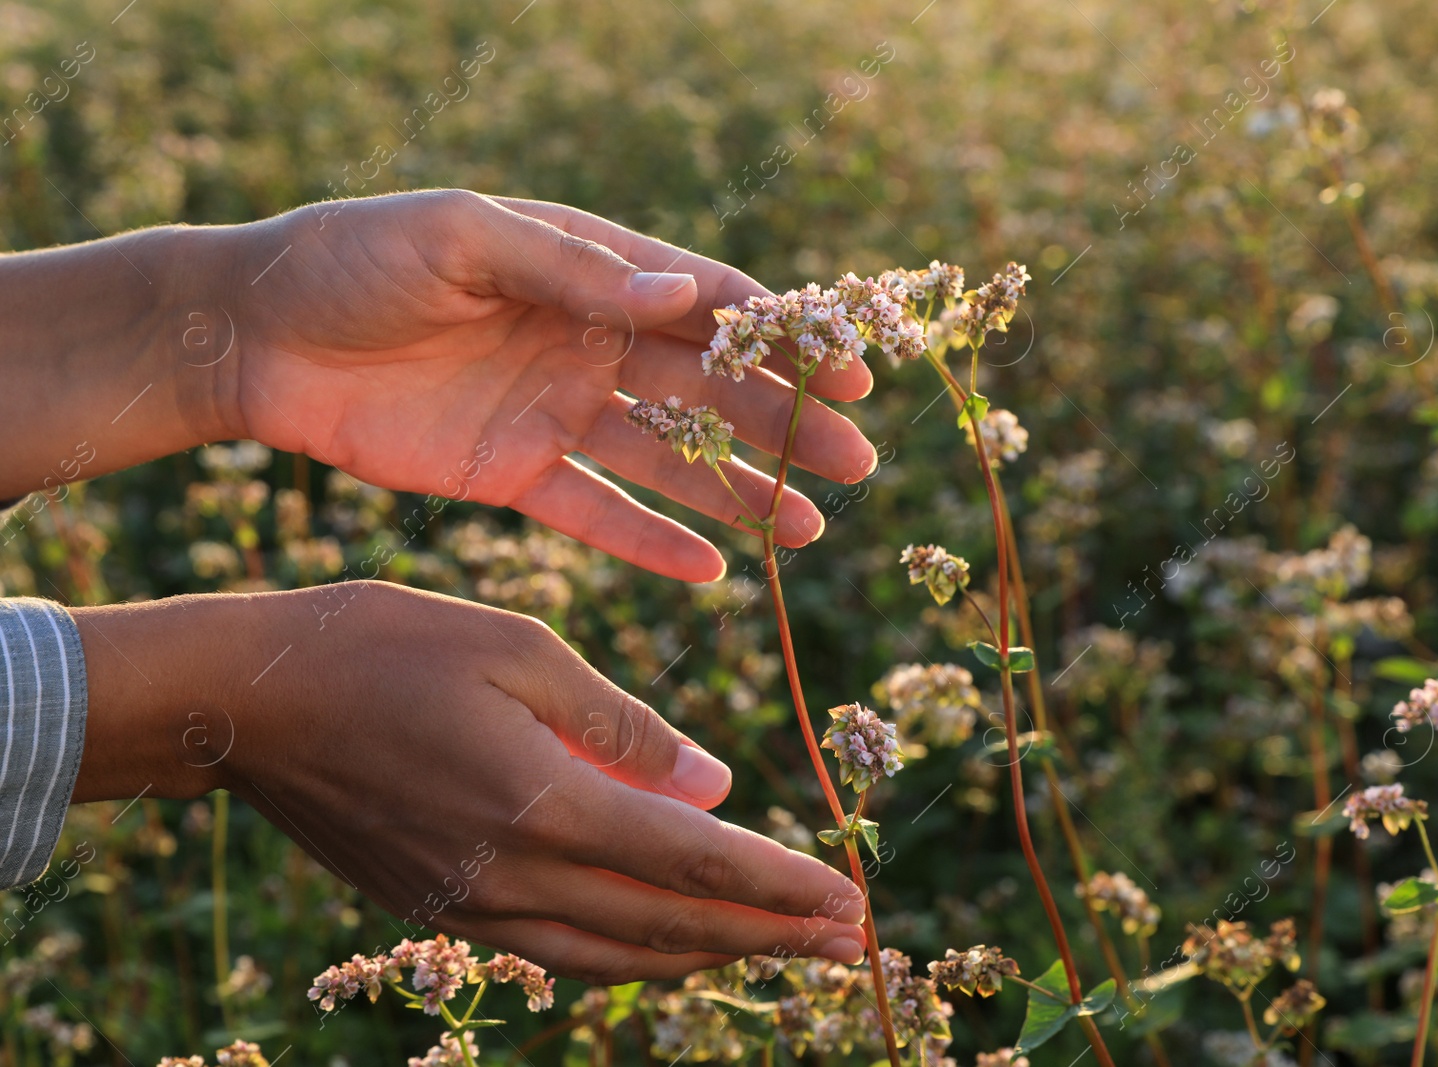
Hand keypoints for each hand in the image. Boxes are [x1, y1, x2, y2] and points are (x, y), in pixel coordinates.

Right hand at [70, 584, 867, 983]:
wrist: (245, 701)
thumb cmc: (382, 646)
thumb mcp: (519, 649)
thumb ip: (623, 726)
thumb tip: (716, 780)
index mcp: (541, 805)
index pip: (692, 864)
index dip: (779, 886)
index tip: (850, 900)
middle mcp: (511, 878)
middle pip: (667, 927)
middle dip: (765, 936)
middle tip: (845, 940)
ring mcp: (470, 908)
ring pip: (615, 955)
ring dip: (703, 956)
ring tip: (774, 948)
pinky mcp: (440, 910)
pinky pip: (558, 950)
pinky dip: (628, 952)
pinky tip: (663, 939)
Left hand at [213, 189, 879, 581]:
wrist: (254, 336)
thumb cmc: (355, 261)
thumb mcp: (461, 241)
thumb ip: (572, 270)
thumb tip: (686, 296)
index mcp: (587, 270)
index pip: (709, 305)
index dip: (785, 339)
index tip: (855, 374)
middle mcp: (587, 343)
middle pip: (709, 391)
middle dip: (784, 426)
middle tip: (855, 467)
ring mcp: (555, 412)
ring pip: (669, 460)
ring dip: (739, 492)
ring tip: (804, 529)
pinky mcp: (514, 473)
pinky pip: (598, 515)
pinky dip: (652, 540)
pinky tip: (716, 566)